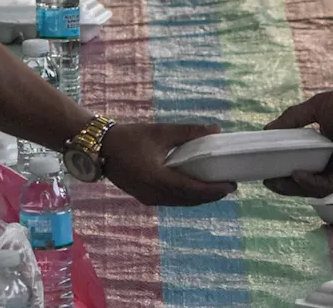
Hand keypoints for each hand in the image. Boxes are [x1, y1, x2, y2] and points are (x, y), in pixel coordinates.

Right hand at [100, 123, 236, 205]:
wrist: (100, 148)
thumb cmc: (130, 137)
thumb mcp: (161, 132)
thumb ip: (189, 132)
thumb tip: (216, 130)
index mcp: (158, 179)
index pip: (193, 190)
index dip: (214, 190)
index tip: (231, 185)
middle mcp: (154, 194)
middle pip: (190, 200)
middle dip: (211, 195)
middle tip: (229, 186)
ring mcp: (149, 198)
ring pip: (181, 203)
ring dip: (199, 198)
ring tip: (216, 188)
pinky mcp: (145, 197)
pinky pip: (171, 201)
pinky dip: (186, 197)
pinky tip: (194, 189)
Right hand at [263, 84, 332, 196]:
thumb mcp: (313, 110)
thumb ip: (292, 120)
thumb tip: (266, 130)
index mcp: (324, 152)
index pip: (301, 167)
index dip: (283, 171)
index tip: (264, 169)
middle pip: (306, 182)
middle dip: (285, 185)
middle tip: (267, 182)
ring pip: (316, 188)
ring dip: (295, 187)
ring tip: (276, 181)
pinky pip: (330, 184)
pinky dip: (312, 182)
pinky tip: (297, 175)